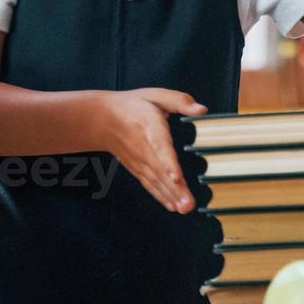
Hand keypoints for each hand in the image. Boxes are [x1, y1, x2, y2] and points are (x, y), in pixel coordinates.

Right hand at [99, 88, 206, 212]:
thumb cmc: (133, 105)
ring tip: (185, 209)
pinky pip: (150, 185)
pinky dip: (161, 197)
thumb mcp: (155, 95)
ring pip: (156, 182)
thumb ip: (179, 101)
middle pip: (160, 171)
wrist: (101, 119)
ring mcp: (139, 161)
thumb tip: (202, 109)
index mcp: (150, 128)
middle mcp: (144, 149)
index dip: (168, 163)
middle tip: (189, 205)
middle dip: (175, 189)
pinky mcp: (137, 169)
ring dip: (171, 197)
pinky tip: (173, 206)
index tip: (176, 177)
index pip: (160, 147)